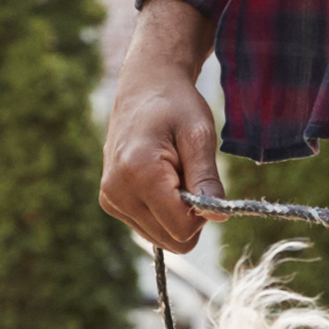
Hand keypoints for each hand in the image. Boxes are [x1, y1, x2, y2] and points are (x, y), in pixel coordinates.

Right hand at [99, 0, 223, 253]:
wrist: (144, 88)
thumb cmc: (176, 106)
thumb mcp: (199, 135)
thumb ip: (206, 179)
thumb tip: (218, 219)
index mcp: (138, 173)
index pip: (182, 229)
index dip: (202, 213)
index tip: (202, 181)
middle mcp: (117, 192)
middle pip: (171, 240)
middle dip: (188, 216)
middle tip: (188, 176)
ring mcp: (110, 199)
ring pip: (160, 237)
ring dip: (175, 213)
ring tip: (172, 173)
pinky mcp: (110, 202)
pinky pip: (148, 227)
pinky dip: (161, 211)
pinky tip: (159, 180)